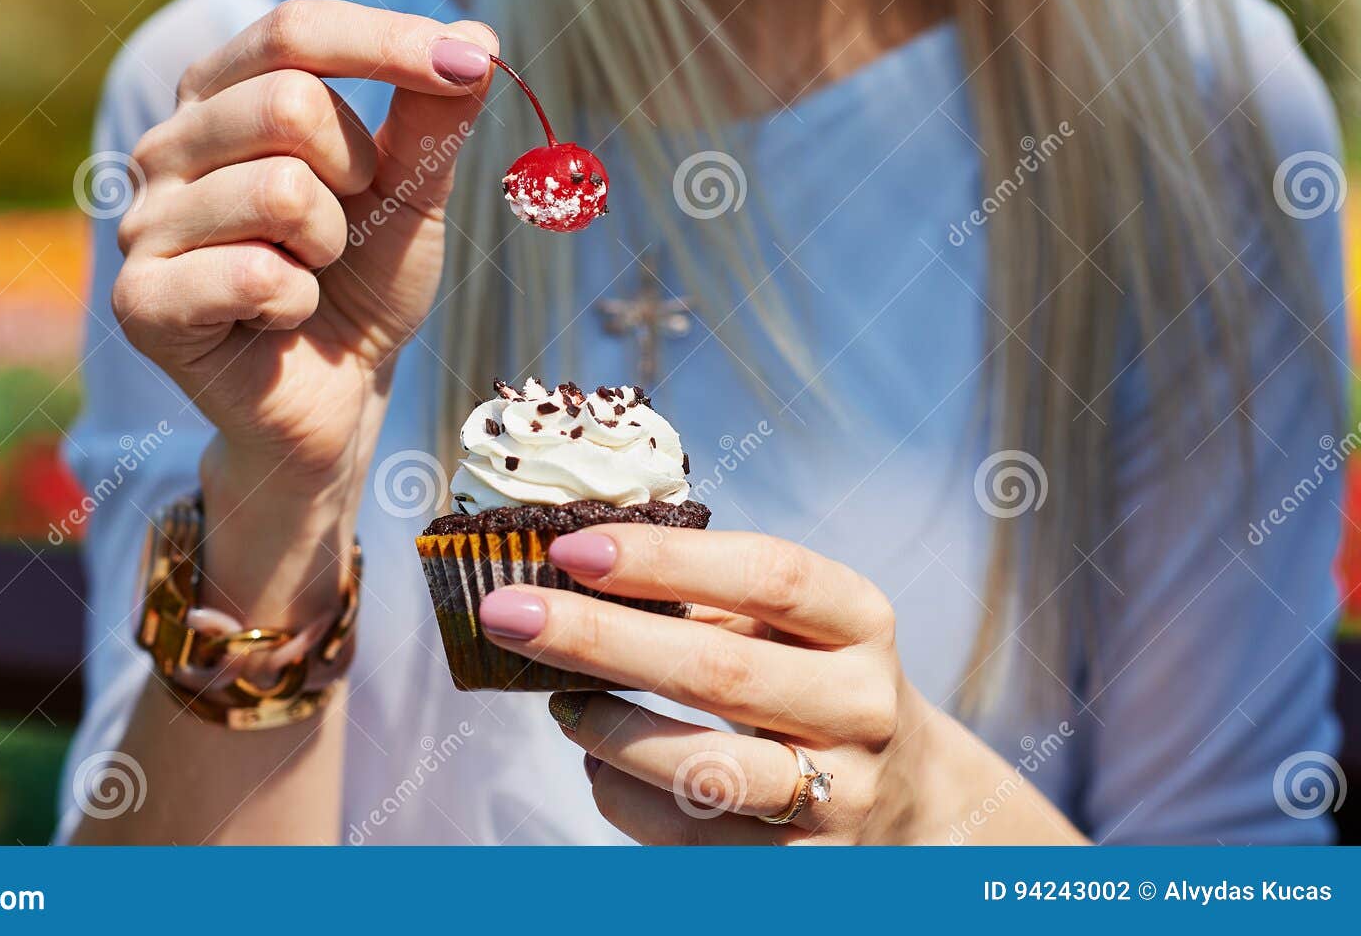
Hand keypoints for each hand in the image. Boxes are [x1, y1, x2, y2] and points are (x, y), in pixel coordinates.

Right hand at [113, 0, 498, 480]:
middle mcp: (168, 145)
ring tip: (308, 272)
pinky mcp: (143, 301)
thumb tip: (478, 31)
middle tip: (344, 225)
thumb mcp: (413, 192)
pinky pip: (257, 274)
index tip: (471, 62)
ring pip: (280, 189)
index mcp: (221, 97)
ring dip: (329, 245)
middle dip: (358, 171)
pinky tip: (277, 319)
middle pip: (290, 100)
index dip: (387, 40)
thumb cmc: (362, 283)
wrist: (334, 396)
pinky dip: (296, 303)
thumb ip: (435, 116)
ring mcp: (144, 222)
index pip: (294, 30)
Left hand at [478, 525, 1083, 844]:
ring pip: (703, 767)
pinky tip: (597, 762)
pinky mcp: (803, 870)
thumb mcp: (790, 625)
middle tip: (509, 612)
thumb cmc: (811, 680)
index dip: (665, 559)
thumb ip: (706, 593)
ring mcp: (838, 795)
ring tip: (555, 700)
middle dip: (598, 637)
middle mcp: (861, 707)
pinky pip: (690, 836)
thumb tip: (571, 564)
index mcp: (860, 620)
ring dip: (607, 728)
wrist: (909, 800)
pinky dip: (623, 794)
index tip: (571, 548)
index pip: (767, 575)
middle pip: (719, 671)